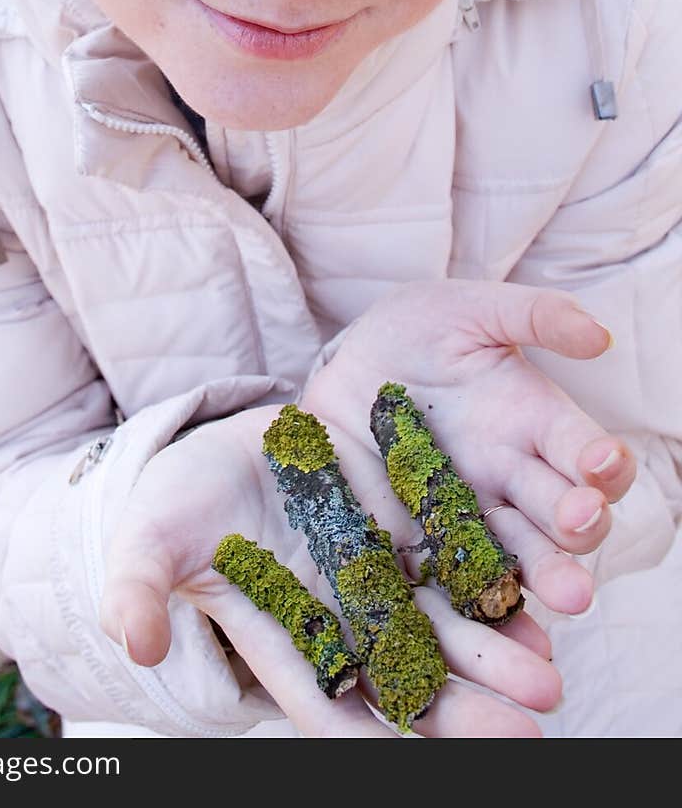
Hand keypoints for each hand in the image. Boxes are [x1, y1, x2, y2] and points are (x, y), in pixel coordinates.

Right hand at [99, 403, 560, 736]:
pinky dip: (493, 573)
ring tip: (547, 672)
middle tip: (524, 726)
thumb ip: (140, 589)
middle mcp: (340, 615)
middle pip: (409, 675)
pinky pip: (454, 549)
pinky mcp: (400, 516)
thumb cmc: (177, 505)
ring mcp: (375, 567)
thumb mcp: (148, 542)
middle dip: (464, 705)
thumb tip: (134, 643)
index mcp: (282, 637)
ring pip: (446, 621)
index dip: (377, 732)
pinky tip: (536, 590)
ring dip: (495, 650)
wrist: (216, 444)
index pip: (333, 706)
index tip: (418, 749)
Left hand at [303, 281, 635, 615]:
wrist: (346, 364)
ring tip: (566, 599)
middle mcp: (511, 478)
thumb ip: (533, 315)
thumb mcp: (469, 310)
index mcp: (532, 423)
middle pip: (561, 514)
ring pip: (516, 558)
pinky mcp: (418, 542)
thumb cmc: (416, 331)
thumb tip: (600, 336)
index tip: (601, 463)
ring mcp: (466, 516)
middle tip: (581, 525)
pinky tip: (494, 638)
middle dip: (579, 525)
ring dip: (545, 577)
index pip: (584, 450)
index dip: (599, 460)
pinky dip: (477, 615)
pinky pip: (449, 584)